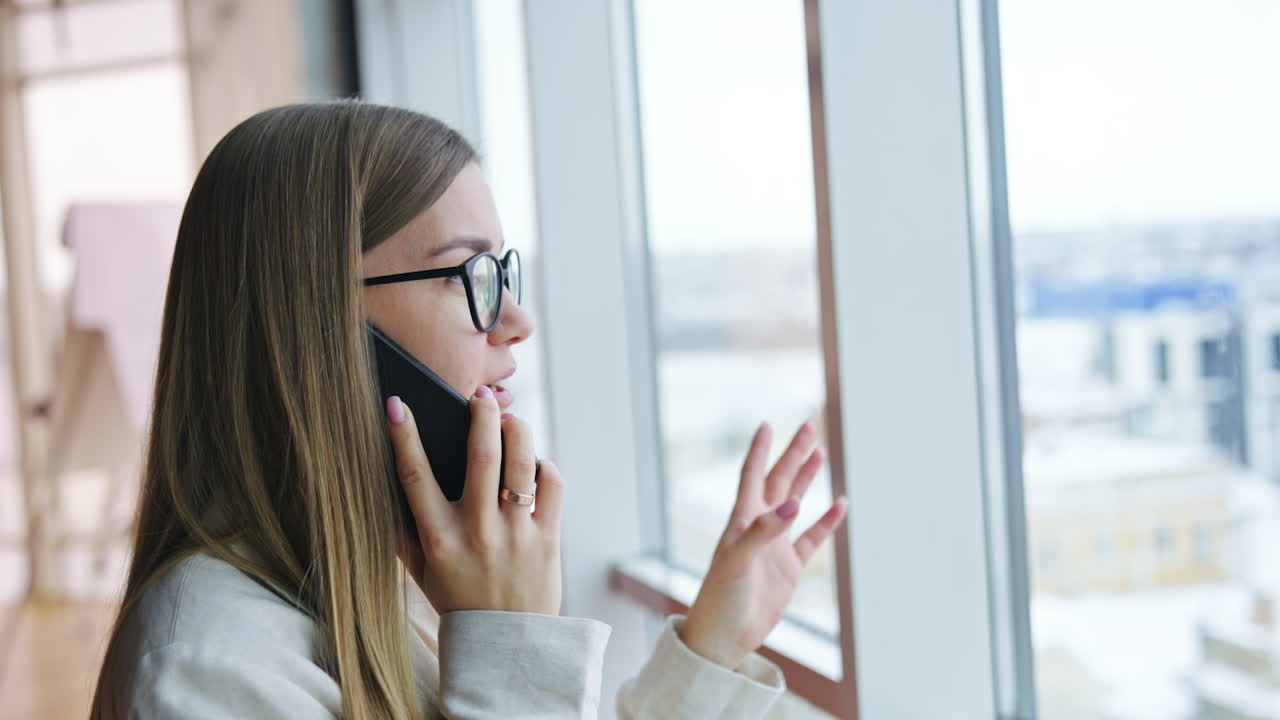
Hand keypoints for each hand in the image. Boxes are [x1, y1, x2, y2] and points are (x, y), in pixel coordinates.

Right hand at [386, 390, 562, 614]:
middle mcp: (477, 533)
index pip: (415, 476)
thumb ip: (406, 532)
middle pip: (481, 456)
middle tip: (479, 394)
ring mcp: (516, 535)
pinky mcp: (548, 540)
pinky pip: (551, 485)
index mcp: (438, 540)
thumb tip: (391, 481)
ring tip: (509, 419)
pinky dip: (543, 465)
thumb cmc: (460, 603)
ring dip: (517, 429)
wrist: (508, 648)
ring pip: (522, 463)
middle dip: (480, 414)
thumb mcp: (422, 573)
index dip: (402, 436)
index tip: (395, 403)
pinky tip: (533, 463)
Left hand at [680, 421, 848, 668]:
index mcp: (740, 520)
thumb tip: (794, 504)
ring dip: (806, 479)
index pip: (751, 476)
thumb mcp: (738, 560)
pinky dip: (825, 522)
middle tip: (808, 427)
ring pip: (795, 503)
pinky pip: (811, 538)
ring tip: (820, 453)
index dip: (759, 450)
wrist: (723, 636)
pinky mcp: (788, 568)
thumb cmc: (720, 597)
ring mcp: (774, 546)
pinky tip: (839, 505)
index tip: (766, 424)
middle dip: (793, 455)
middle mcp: (758, 527)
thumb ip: (764, 531)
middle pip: (779, 482)